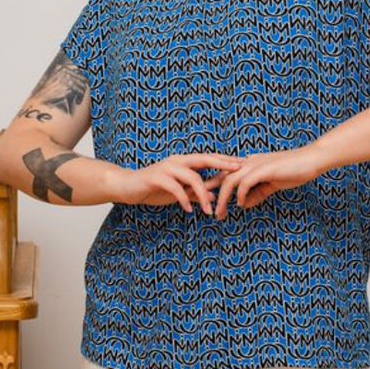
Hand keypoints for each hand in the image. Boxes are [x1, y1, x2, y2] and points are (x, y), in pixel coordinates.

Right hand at [114, 153, 242, 213]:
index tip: (242, 163)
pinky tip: (189, 210)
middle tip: (237, 172)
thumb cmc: (154, 187)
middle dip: (222, 164)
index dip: (225, 160)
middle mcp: (177, 160)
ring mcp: (167, 167)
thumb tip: (214, 196)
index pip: (209, 157)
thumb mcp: (179, 190)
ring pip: (192, 177)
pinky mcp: (156, 177)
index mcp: (184, 161)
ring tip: (209, 210)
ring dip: (203, 194)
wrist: (127, 186)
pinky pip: (175, 188)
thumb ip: (195, 192)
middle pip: (204, 159)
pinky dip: (184, 199)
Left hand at [214, 143, 328, 220]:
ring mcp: (256, 164)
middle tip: (209, 212)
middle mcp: (249, 162)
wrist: (311, 160)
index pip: (225, 174)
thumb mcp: (271, 184)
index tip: (206, 201)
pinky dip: (241, 194)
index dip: (214, 186)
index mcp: (250, 164)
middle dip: (213, 195)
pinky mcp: (265, 169)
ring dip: (223, 199)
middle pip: (222, 177)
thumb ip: (257, 193)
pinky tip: (241, 204)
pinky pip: (245, 183)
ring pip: (230, 181)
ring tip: (220, 213)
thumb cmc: (294, 171)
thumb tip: (243, 204)